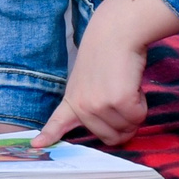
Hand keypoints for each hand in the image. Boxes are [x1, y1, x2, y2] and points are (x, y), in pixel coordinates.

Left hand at [33, 0, 178, 148]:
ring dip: (134, 111)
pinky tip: (132, 84)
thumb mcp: (87, 81)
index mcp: (72, 101)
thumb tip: (112, 130)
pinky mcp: (119, 101)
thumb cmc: (107, 55)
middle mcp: (83, 107)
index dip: (49, 136)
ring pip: (128, 128)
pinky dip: (142, 104)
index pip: (57, 123)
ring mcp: (99, 105)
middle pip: (112, 138)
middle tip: (122, 97)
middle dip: (124, 123)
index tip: (37, 145)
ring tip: (125, 86)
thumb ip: (92, 105)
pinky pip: (139, 117)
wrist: (115, 32)